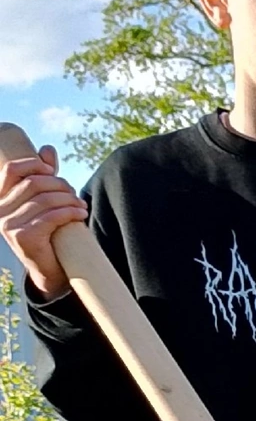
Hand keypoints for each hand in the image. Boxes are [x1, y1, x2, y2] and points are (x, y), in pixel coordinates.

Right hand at [0, 145, 87, 300]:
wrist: (49, 271)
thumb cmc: (48, 233)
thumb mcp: (44, 202)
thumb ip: (44, 177)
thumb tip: (47, 149)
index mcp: (2, 199)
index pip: (12, 170)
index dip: (34, 164)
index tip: (53, 171)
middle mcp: (0, 211)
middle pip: (34, 184)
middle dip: (60, 185)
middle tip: (75, 195)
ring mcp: (9, 225)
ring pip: (45, 200)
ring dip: (69, 200)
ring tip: (82, 206)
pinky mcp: (23, 237)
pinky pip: (51, 217)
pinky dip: (70, 213)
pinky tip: (80, 215)